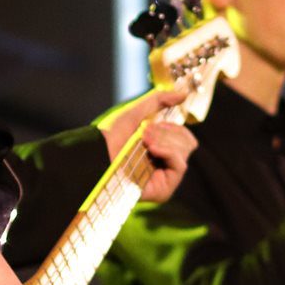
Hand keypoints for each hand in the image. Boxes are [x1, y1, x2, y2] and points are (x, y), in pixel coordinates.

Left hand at [95, 87, 197, 203]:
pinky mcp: (164, 190)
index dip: (174, 127)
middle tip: (146, 133)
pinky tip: (152, 148)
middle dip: (168, 133)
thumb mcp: (137, 112)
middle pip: (188, 143)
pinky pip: (180, 165)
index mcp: (162, 149)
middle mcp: (165, 165)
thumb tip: (183, 94)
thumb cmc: (111, 136)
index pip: (185, 137)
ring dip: (165, 140)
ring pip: (184, 152)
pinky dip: (168, 152)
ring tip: (144, 140)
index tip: (154, 124)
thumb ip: (160, 100)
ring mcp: (165, 179)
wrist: (96, 154)